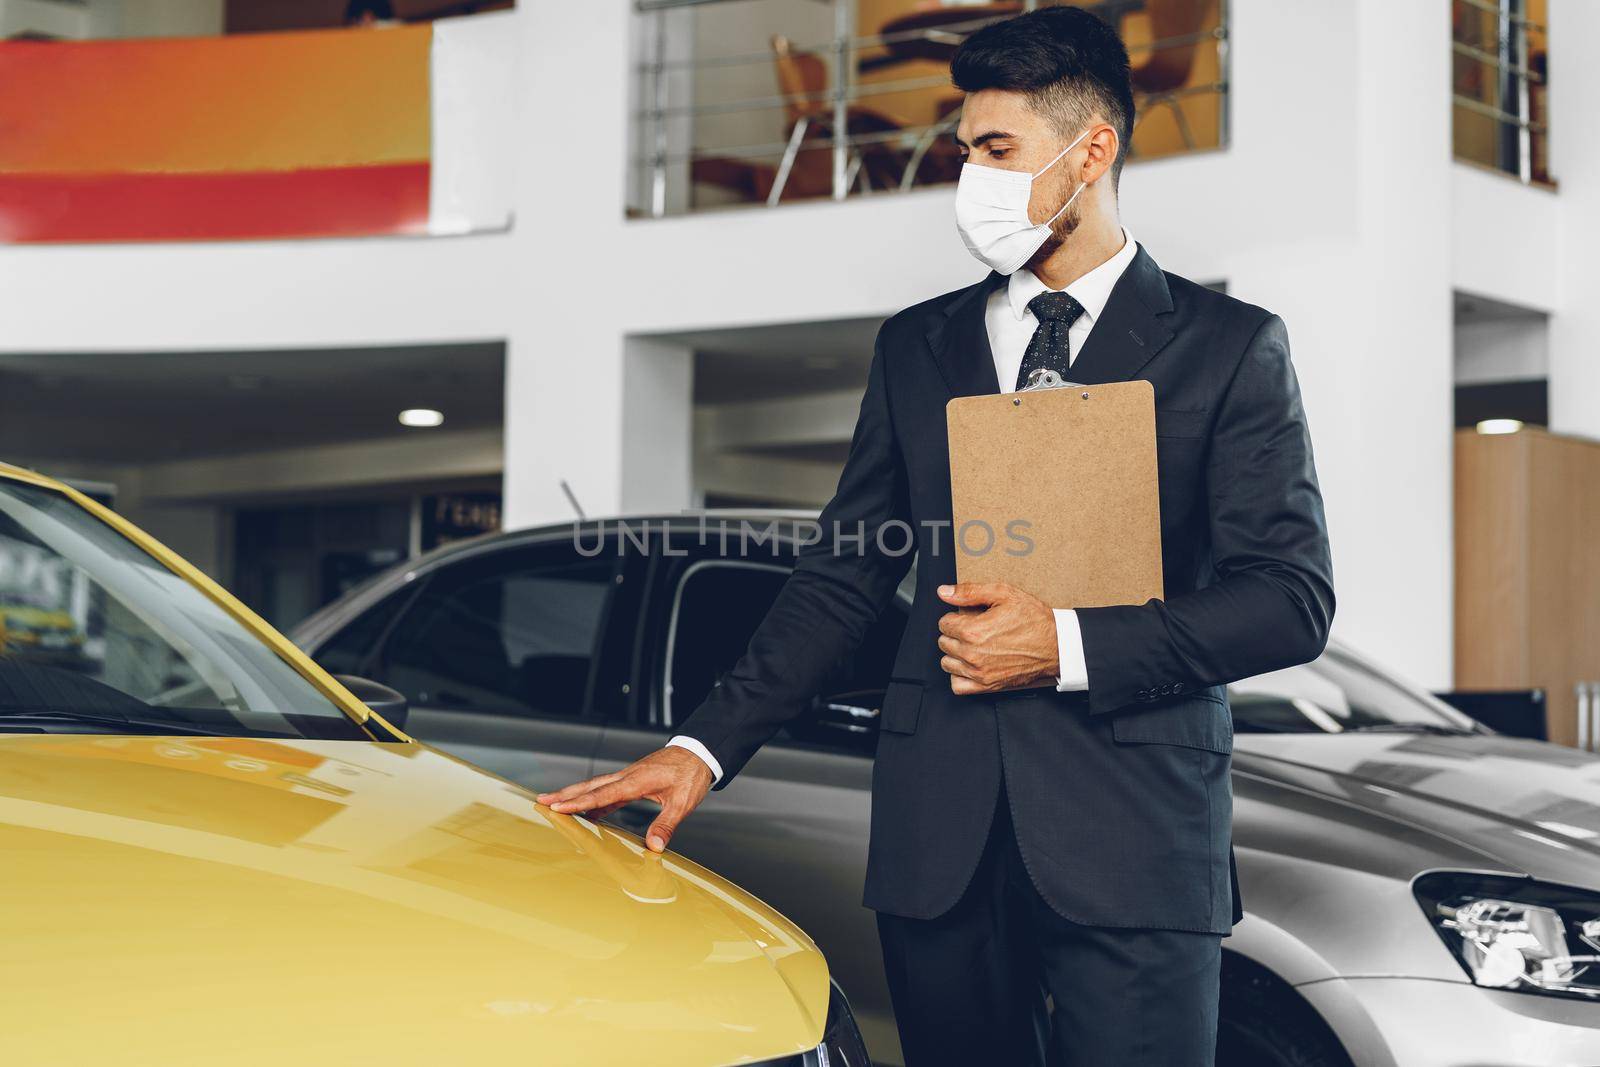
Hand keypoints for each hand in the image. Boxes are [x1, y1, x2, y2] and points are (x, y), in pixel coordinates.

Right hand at [536, 746, 712, 852]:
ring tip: (553, 802)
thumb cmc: (692, 774)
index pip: (603, 794)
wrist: (699, 752)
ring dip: (574, 794)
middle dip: (565, 794)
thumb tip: (654, 847)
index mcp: (637, 781)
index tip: (558, 807)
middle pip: (591, 786)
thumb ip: (666, 824)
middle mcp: (628, 776)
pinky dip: (593, 799)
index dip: (580, 802)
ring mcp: (629, 777)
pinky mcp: (633, 780)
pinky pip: (607, 790)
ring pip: (596, 786)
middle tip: (541, 801)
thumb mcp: (683, 802)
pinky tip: (587, 811)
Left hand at [937, 582, 1058, 694]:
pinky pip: (958, 685)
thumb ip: (970, 591)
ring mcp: (979, 672)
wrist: (1056, 645)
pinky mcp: (987, 685)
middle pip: (944, 643)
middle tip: (972, 629)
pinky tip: (969, 664)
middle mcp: (973, 654)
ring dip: (955, 654)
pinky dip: (959, 675)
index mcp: (974, 631)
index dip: (955, 617)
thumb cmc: (1034, 620)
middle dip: (954, 634)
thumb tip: (944, 592)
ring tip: (971, 646)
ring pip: (947, 663)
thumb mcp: (1004, 594)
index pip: (944, 623)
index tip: (967, 618)